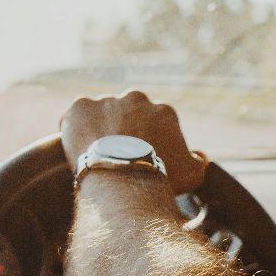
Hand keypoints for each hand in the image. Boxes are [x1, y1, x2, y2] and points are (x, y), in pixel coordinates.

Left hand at [59, 91, 208, 194]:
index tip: (139, 158)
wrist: (123, 177)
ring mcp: (107, 100)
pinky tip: (79, 149)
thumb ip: (199, 161)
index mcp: (164, 111)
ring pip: (101, 115)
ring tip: (96, 155)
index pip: (155, 123)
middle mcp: (137, 98)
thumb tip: (199, 154)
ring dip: (100, 129)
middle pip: (128, 114)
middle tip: (118, 157)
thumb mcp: (193, 174)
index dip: (147, 141)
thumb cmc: (160, 177)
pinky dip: (75, 130)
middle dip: (124, 130)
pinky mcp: (81, 106)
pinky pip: (75, 118)